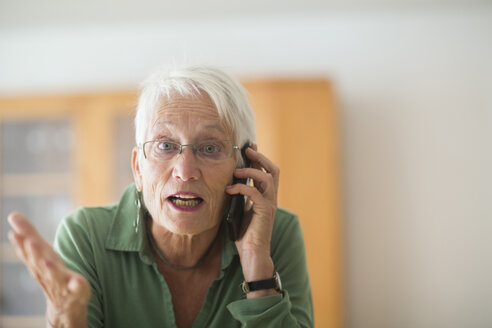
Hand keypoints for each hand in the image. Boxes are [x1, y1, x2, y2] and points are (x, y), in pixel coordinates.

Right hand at [7, 212, 89, 327]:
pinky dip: (76, 286)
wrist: (64, 304)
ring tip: (47, 260)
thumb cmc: (52, 272)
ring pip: (54, 277)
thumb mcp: (42, 252)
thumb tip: (12, 215)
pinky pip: (76, 289)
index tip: (14, 232)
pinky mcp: (76, 291)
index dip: (22, 244)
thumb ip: (29, 234)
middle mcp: (47, 274)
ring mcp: (61, 284)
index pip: (28, 253)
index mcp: (39, 263)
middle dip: (34, 254)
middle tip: (30, 243)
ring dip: (50, 269)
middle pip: (38, 264)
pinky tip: (78, 281)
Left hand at [225, 145, 279, 297]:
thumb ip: (241, 198)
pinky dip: (242, 187)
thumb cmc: (246, 235)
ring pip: (267, 177)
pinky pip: (255, 192)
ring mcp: (269, 204)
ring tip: (237, 171)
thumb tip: (230, 184)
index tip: (249, 148)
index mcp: (266, 197)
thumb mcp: (242, 211)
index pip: (267, 172)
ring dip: (251, 171)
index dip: (260, 158)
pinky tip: (230, 189)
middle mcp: (271, 198)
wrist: (253, 254)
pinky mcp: (265, 212)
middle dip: (260, 157)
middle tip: (247, 150)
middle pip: (273, 170)